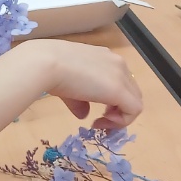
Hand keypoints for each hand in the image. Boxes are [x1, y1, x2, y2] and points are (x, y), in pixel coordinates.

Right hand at [28, 40, 142, 128]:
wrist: (45, 63)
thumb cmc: (50, 69)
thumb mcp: (68, 86)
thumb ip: (80, 101)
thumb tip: (83, 114)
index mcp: (105, 58)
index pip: (120, 81)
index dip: (112, 101)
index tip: (95, 112)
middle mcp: (117, 63)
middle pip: (131, 91)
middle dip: (118, 109)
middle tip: (100, 119)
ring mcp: (120, 75)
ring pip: (135, 100)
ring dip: (120, 116)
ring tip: (101, 122)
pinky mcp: (119, 90)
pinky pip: (134, 110)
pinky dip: (122, 121)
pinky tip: (103, 122)